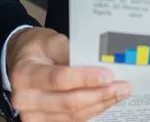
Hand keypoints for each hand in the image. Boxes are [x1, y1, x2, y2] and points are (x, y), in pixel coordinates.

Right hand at [7, 27, 130, 120]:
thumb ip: (72, 52)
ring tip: (119, 93)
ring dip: (99, 105)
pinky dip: (90, 111)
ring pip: (71, 115)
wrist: (23, 60)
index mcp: (25, 74)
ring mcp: (31, 115)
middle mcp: (24, 98)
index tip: (108, 76)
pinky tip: (105, 101)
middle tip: (123, 87)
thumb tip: (100, 64)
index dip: (85, 79)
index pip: (59, 79)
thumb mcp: (53, 40)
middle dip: (99, 95)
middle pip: (67, 102)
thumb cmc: (39, 47)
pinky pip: (70, 121)